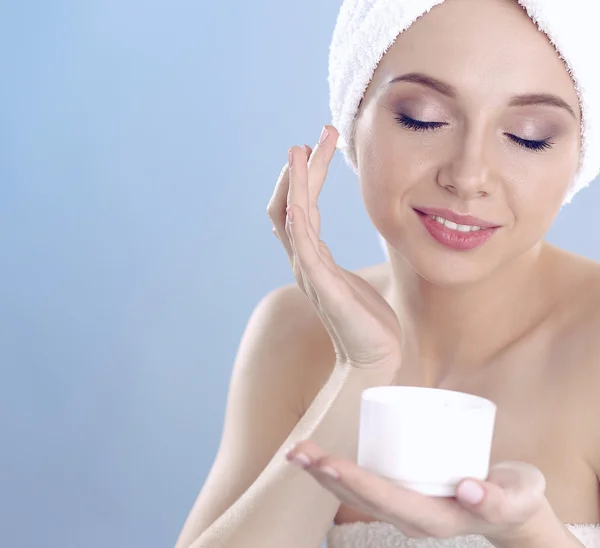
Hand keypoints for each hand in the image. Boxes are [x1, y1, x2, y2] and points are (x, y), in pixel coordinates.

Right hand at [266, 125, 401, 374]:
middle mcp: (305, 261)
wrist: (375, 358)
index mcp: (313, 259)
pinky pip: (303, 242)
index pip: (300, 208)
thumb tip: (331, 252)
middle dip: (303, 168)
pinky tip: (302, 192)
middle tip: (320, 134)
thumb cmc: (368, 322)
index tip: (321, 146)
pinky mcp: (321, 283)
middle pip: (291, 205)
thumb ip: (334, 264)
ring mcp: (310, 271)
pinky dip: (298, 214)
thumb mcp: (351, 282)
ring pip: (292, 216)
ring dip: (297, 181)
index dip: (306, 176)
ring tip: (302, 149)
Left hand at [285, 440, 553, 544]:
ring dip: (325, 474)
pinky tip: (318, 458)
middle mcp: (412, 518)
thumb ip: (501, 497)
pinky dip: (339, 472)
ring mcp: (404, 508)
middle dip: (328, 476)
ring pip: (356, 495)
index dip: (356, 483)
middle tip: (298, 452)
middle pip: (362, 499)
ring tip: (297, 452)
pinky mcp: (402, 493)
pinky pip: (364, 486)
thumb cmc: (514, 497)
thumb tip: (470, 490)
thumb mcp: (518, 496)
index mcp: (435, 520)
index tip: (330, 464)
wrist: (512, 506)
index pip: (388, 501)